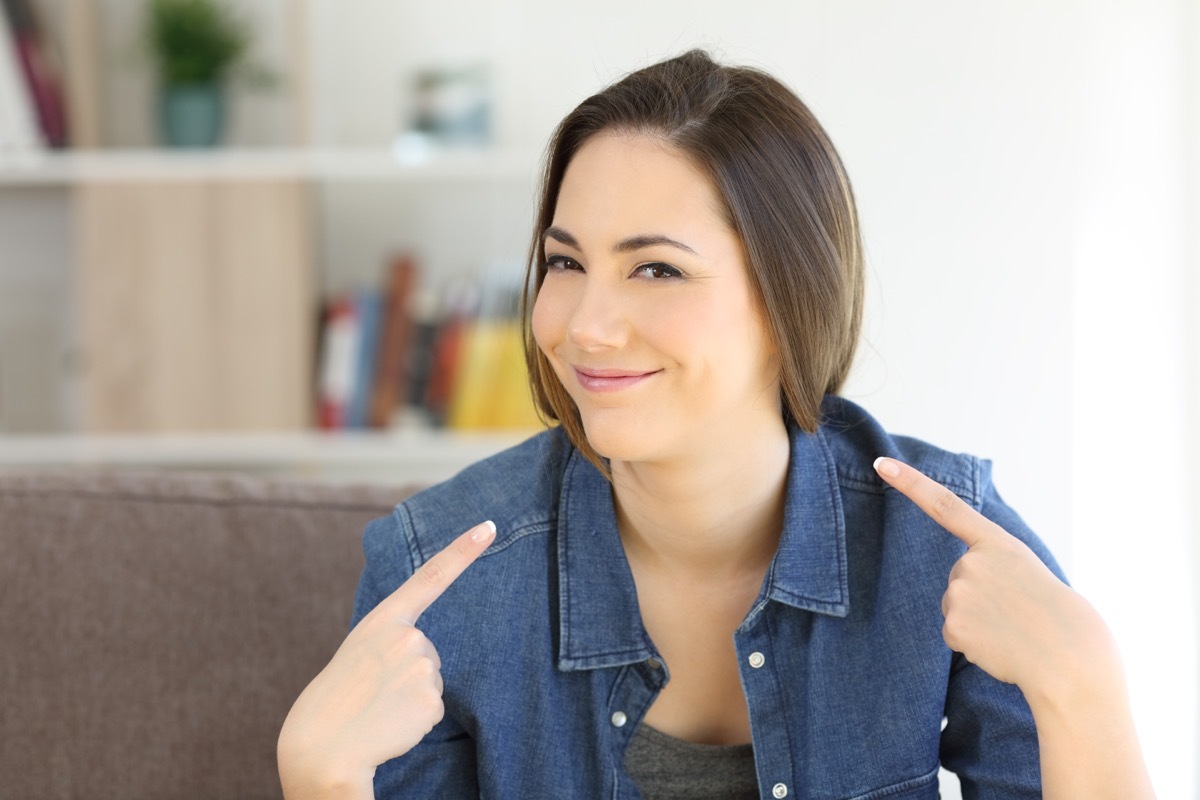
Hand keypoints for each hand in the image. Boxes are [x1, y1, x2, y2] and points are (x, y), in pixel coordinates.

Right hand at [278, 521, 495, 798]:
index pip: (431, 577)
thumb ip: (392, 641)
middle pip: (428, 652)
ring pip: (431, 682)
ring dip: (410, 697)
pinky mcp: (431, 700)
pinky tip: (390, 724)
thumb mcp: (359, 652)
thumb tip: (421, 657)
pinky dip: (415, 721)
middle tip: (373, 690)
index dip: (463, 550)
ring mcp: (421, 667)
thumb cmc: (335, 700)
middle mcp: (407, 636)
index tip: (489, 527)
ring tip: (377, 707)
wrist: (322, 747)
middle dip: (408, 672)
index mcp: (383, 619)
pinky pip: (433, 709)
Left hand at [872, 457, 1113, 698]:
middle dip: (981, 597)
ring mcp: (960, 592)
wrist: (1072, 659)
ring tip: (1014, 629)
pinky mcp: (953, 625)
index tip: (881, 464)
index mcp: (997, 543)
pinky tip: (1000, 646)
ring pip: (956, 607)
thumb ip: (992, 567)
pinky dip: (974, 644)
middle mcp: (972, 562)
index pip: (945, 505)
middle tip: (1017, 611)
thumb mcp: (1028, 572)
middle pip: (958, 578)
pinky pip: (954, 634)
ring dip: (979, 622)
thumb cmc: (1058, 618)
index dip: (910, 483)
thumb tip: (962, 590)